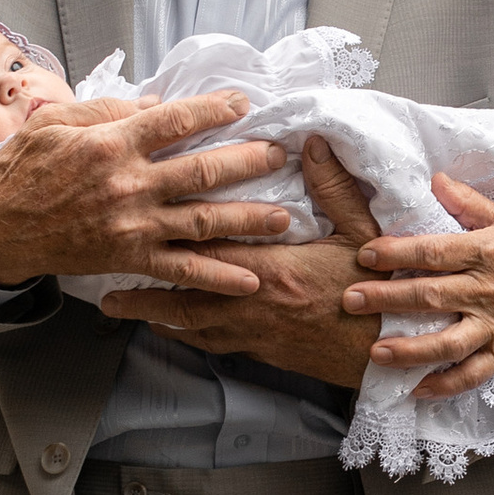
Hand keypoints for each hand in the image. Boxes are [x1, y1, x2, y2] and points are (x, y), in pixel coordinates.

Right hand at [0, 91, 294, 294]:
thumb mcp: (56, 121)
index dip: (213, 110)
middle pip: (202, 171)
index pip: (175, 121)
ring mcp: (132, 226)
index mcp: (111, 144)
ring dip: (248, 220)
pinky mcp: (129, 258)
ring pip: (203, 222)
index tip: (242, 104)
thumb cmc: (24, 170)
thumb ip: (108, 109)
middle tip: (278, 156)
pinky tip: (250, 279)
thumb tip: (157, 102)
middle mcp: (129, 185)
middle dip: (248, 162)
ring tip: (283, 218)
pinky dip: (217, 277)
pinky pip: (181, 271)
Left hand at [97, 137, 384, 391]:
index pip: (209, 246)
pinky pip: (212, 344)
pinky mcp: (262, 352)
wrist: (390, 350)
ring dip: (153, 316)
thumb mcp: (363, 232)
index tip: (138, 218)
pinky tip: (171, 332)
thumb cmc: (379, 293)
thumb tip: (312, 142)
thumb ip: (333, 188)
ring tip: (120, 308)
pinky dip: (185, 337)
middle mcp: (252, 303)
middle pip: (183, 294)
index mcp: (272, 267)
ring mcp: (253, 332)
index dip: (171, 233)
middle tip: (104, 285)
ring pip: (190, 325)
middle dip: (142, 288)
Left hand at [348, 176, 493, 400]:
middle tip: (350, 300)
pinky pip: (473, 374)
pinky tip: (415, 390)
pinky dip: (446, 385)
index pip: (434, 252)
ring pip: (448, 342)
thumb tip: (435, 179)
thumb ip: (469, 203)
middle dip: (387, 299)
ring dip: (410, 349)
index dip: (397, 253)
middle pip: (431, 296)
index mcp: (485, 252)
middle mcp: (487, 289)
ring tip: (376, 353)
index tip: (365, 255)